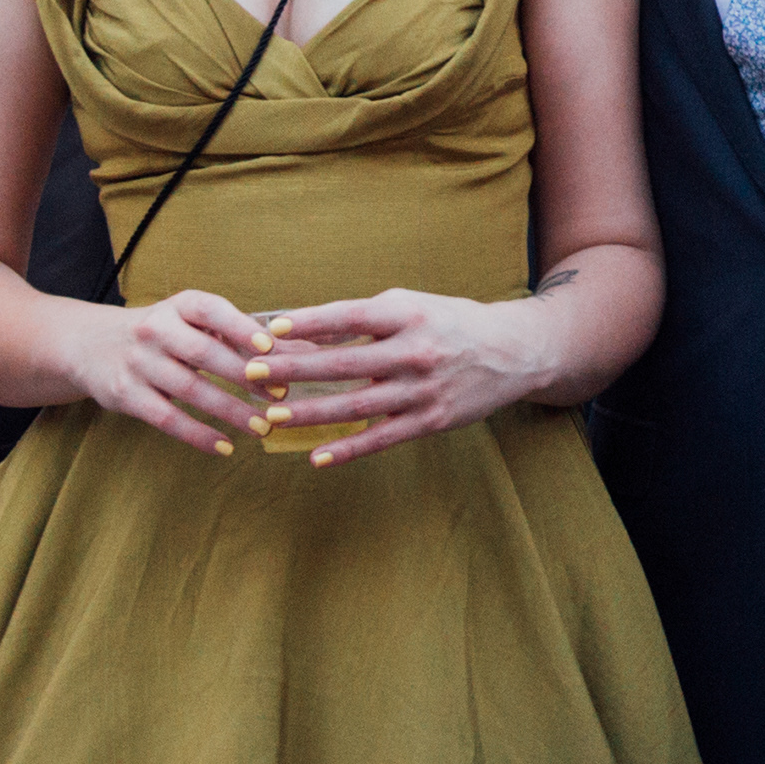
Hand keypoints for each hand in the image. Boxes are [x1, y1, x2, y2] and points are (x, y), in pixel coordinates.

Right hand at [61, 287, 272, 455]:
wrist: (89, 344)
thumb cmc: (162, 333)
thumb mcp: (191, 322)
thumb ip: (240, 336)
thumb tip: (304, 351)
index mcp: (178, 306)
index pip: (212, 311)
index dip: (241, 328)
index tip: (270, 347)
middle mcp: (155, 329)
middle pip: (205, 354)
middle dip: (245, 376)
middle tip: (280, 396)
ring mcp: (138, 363)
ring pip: (190, 390)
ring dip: (230, 411)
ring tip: (262, 427)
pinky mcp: (125, 394)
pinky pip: (167, 418)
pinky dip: (198, 435)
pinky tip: (225, 446)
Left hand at [236, 289, 551, 465]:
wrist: (513, 352)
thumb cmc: (451, 323)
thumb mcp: (412, 306)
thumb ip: (364, 318)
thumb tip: (307, 330)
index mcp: (408, 315)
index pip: (349, 317)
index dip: (308, 323)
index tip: (269, 329)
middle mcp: (415, 351)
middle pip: (343, 363)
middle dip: (293, 370)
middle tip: (250, 372)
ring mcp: (422, 390)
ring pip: (356, 405)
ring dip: (309, 413)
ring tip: (270, 416)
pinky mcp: (431, 420)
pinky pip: (382, 438)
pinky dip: (349, 450)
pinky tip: (316, 457)